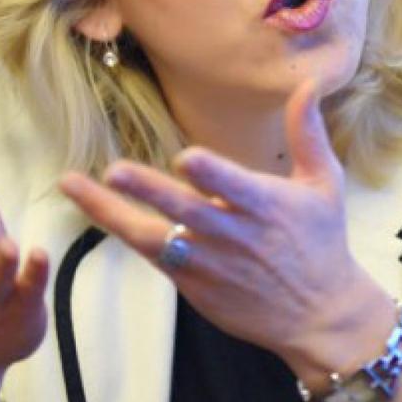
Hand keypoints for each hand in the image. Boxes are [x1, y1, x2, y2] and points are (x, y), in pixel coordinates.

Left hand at [58, 79, 391, 377]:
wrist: (319, 316)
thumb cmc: (322, 241)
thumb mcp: (324, 184)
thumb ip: (307, 133)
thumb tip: (307, 85)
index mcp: (267, 206)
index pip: (233, 187)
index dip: (210, 174)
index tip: (186, 158)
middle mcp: (234, 235)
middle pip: (185, 210)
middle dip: (148, 191)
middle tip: (114, 171)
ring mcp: (211, 264)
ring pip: (154, 237)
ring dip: (113, 212)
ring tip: (77, 186)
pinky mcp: (195, 286)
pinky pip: (154, 258)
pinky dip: (127, 234)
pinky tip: (98, 209)